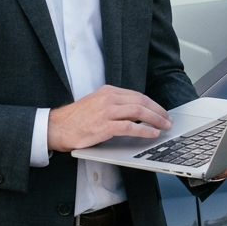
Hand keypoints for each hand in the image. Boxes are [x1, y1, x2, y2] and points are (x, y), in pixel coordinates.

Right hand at [48, 85, 172, 151]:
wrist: (58, 127)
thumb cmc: (77, 119)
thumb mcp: (97, 104)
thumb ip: (114, 105)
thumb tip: (135, 113)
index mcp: (108, 91)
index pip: (137, 95)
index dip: (153, 104)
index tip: (161, 112)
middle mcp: (108, 98)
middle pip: (141, 101)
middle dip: (158, 111)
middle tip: (168, 119)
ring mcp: (106, 111)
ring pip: (138, 111)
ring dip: (156, 119)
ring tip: (165, 126)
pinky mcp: (104, 126)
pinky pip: (130, 126)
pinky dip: (144, 130)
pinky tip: (152, 134)